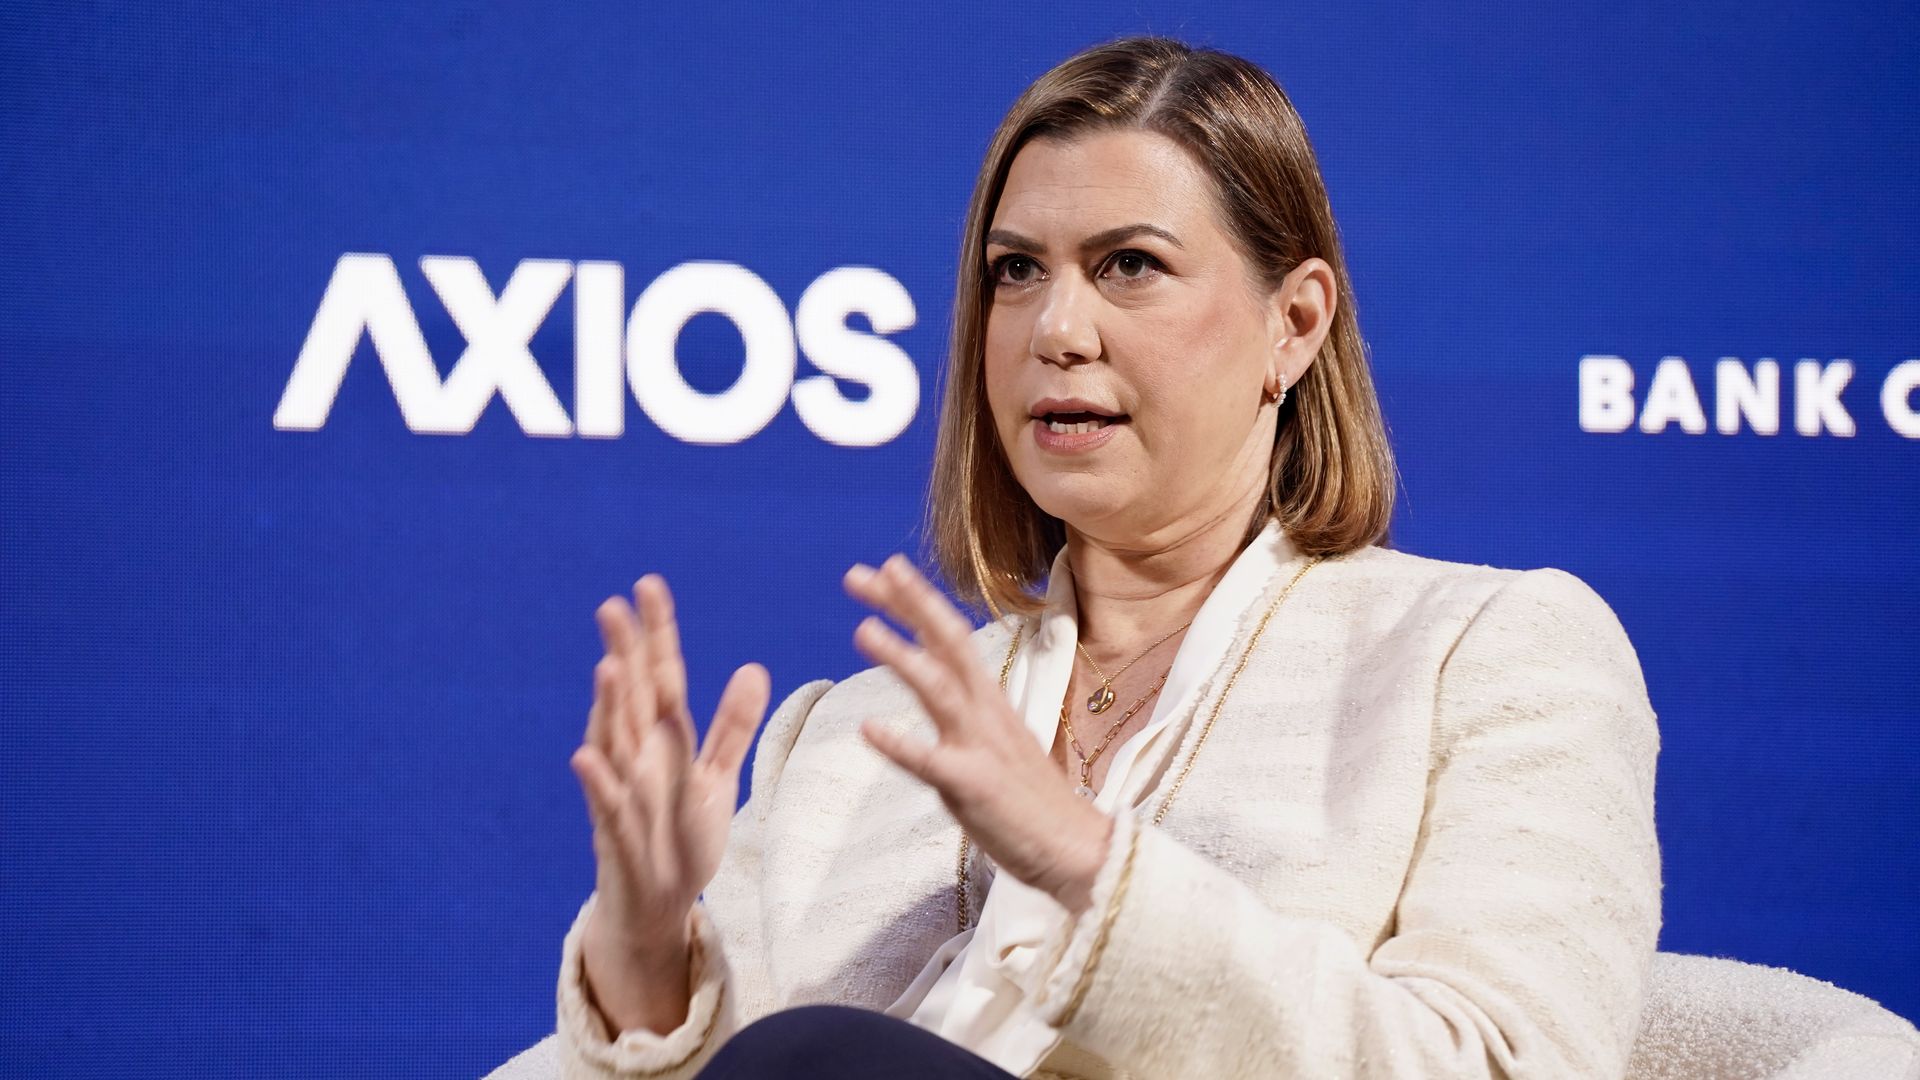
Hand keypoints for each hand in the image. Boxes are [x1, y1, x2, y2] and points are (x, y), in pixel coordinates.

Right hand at [570, 574, 770, 1034]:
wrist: (659, 904)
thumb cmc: (682, 838)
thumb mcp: (715, 777)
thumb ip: (732, 726)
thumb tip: (753, 668)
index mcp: (664, 739)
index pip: (661, 675)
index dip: (656, 632)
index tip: (647, 585)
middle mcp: (637, 757)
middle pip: (630, 696)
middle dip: (622, 653)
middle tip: (613, 606)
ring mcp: (622, 793)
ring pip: (613, 742)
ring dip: (607, 707)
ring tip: (607, 667)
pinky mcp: (615, 834)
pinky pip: (606, 805)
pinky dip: (597, 782)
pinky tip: (586, 756)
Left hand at [844, 554, 1111, 913]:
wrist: (1077, 849)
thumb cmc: (1030, 799)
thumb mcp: (996, 740)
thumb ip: (963, 710)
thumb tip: (934, 680)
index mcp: (989, 701)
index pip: (951, 637)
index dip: (917, 601)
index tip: (884, 569)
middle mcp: (985, 713)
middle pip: (948, 644)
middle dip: (907, 605)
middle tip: (861, 573)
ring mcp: (981, 746)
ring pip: (939, 690)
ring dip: (902, 657)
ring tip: (863, 629)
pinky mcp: (974, 786)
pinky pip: (931, 762)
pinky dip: (900, 744)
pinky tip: (868, 729)